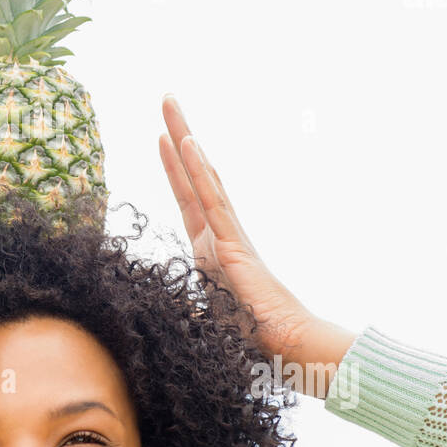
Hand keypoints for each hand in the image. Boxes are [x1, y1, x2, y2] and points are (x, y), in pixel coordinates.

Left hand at [158, 95, 355, 396]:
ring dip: (184, 137)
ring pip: (201, 176)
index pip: (187, 198)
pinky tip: (185, 142)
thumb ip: (191, 312)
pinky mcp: (231, 241)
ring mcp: (226, 232)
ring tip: (169, 103)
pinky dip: (196, 170)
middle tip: (167, 99)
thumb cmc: (252, 340)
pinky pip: (209, 199)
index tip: (162, 139)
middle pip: (194, 175)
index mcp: (210, 250)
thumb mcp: (208, 320)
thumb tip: (172, 319)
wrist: (284, 348)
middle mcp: (218, 233)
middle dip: (179, 136)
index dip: (175, 167)